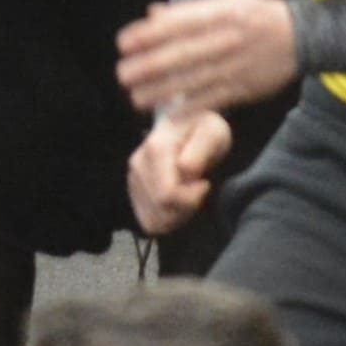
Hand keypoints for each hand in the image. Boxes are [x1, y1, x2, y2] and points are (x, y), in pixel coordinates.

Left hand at [121, 0, 300, 114]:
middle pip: (182, 54)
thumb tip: (153, 14)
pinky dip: (191, 108)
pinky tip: (169, 114)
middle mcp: (227, 39)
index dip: (149, 34)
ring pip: (193, 81)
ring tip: (136, 97)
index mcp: (223, 13)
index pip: (179, 24)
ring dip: (162, 91)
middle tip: (122, 74)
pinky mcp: (245, 88)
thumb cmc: (260, 15)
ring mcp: (236, 66)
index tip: (124, 43)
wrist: (304, 37)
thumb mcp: (229, 0)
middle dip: (149, 66)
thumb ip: (190, 9)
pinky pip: (213, 99)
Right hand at [127, 104, 234, 231]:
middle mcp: (137, 165)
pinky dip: (168, 220)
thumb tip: (186, 171)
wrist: (186, 123)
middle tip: (199, 189)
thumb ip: (201, 150)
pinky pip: (149, 222)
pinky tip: (180, 204)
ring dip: (178, 216)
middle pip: (161, 211)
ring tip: (190, 196)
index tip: (205, 183)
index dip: (192, 198)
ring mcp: (132, 179)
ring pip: (153, 221)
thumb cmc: (204, 129)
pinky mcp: (134, 193)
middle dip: (187, 208)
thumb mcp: (213, 133)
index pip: (167, 195)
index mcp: (155, 149)